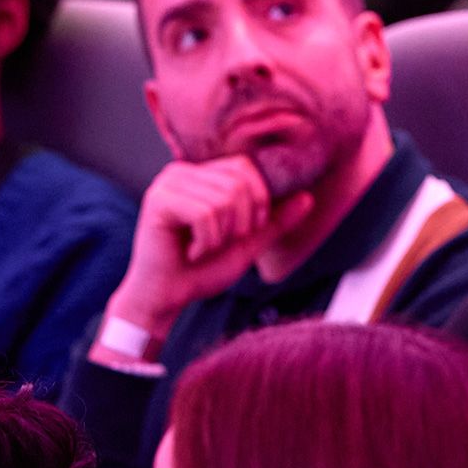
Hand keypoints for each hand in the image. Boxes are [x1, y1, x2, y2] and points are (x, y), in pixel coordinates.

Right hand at [103, 158, 311, 340]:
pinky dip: (207, 242)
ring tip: (202, 249)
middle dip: (241, 223)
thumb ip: (274, 221)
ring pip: (224, 200)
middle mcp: (182, 171)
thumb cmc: (201, 270)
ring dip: (221, 237)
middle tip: (219, 245)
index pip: (245, 168)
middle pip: (238, 182)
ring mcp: (168, 184)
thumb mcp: (247, 244)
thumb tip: (309, 197)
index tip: (243, 233)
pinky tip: (190, 253)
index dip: (257, 201)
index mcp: (201, 174)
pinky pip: (205, 213)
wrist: (165, 299)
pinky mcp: (158, 200)